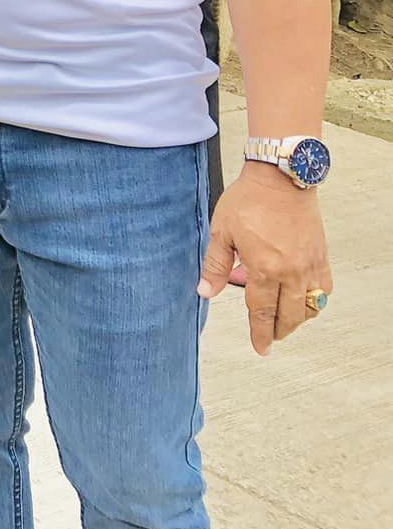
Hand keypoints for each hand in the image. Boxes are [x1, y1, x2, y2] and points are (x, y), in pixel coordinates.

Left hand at [200, 162, 331, 354]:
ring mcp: (309, 266)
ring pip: (309, 307)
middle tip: (269, 339)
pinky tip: (303, 300)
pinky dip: (315, 301)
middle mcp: (291, 272)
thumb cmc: (249, 201)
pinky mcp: (322, 257)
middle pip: (288, 316)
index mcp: (264, 269)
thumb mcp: (221, 232)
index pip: (261, 312)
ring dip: (297, 320)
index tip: (261, 349)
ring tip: (283, 322)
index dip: (260, 334)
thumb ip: (216, 266)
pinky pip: (324, 289)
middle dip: (278, 332)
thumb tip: (205, 292)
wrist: (281, 179)